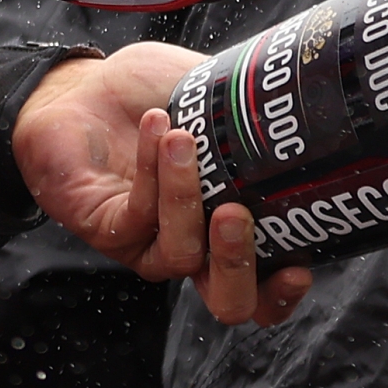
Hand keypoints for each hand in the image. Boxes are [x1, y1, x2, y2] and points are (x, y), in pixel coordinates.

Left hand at [10, 43, 313, 327]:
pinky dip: (151, 170)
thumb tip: (303, 100)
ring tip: (184, 138)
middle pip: (227, 302)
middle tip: (235, 213)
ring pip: (181, 256)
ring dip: (185, 197)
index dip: (282, 294)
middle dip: (238, 265)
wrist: (84, 85)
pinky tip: (155, 124)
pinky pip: (138, 216)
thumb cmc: (152, 95)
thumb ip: (254, 113)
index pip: (262, 288)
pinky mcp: (107, 229)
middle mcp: (191, 247)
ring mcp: (147, 244)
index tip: (300, 266)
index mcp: (225, 229)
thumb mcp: (215, 97)